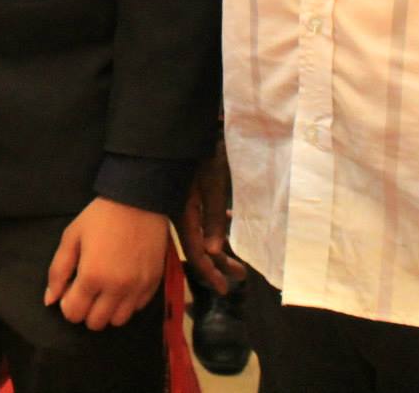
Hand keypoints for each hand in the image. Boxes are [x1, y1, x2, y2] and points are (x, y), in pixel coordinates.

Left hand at [44, 197, 168, 330]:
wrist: (139, 200)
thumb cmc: (101, 217)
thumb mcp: (72, 237)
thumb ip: (58, 271)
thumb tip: (50, 300)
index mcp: (92, 277)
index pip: (74, 314)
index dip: (68, 306)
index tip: (70, 291)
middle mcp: (116, 289)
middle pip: (96, 323)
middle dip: (86, 311)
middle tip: (86, 291)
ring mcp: (137, 289)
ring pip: (118, 321)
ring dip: (108, 311)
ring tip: (105, 291)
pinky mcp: (153, 284)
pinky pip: (137, 308)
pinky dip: (127, 303)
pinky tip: (122, 285)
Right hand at [179, 143, 245, 295]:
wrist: (183, 128)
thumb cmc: (200, 154)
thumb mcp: (212, 186)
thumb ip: (212, 219)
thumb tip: (213, 252)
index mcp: (182, 214)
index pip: (195, 252)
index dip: (210, 273)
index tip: (225, 289)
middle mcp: (179, 213)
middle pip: (199, 246)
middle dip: (219, 263)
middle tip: (239, 275)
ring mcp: (181, 204)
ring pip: (201, 232)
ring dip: (219, 244)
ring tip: (237, 256)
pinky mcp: (184, 193)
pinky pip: (199, 217)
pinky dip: (214, 223)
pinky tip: (228, 220)